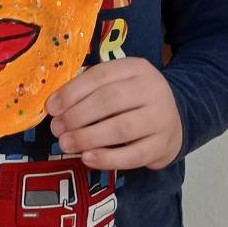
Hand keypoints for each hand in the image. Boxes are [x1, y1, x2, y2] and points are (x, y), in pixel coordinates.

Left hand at [47, 58, 182, 170]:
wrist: (176, 119)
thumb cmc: (135, 100)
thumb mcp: (119, 82)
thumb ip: (91, 89)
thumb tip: (56, 105)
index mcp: (136, 68)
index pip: (100, 76)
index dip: (72, 92)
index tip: (51, 108)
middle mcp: (153, 89)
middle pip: (109, 101)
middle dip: (77, 116)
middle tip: (57, 129)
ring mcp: (161, 118)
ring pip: (120, 129)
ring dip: (87, 137)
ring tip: (66, 144)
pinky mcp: (163, 145)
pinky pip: (133, 155)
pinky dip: (107, 158)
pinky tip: (87, 158)